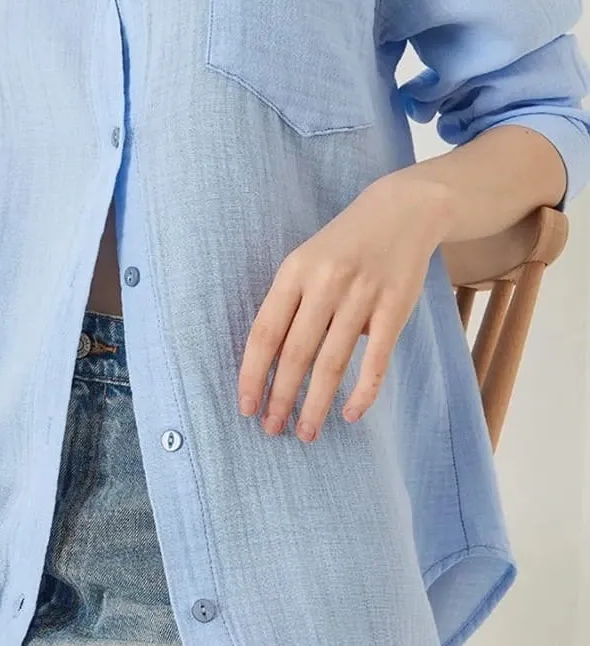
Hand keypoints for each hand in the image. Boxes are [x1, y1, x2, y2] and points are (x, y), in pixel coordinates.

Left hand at [237, 173, 450, 441]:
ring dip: (316, 404)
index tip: (246, 406)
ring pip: (332, 362)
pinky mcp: (395, 308)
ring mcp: (361, 296)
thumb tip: (270, 363)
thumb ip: (289, 304)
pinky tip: (350, 414)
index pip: (265, 332)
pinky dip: (363, 392)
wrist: (400, 212)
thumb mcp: (305, 261)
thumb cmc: (343, 244)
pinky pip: (376, 360)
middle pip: (295, 353)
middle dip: (281, 397)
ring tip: (305, 432)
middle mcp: (325, 284)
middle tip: (272, 429)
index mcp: (294, 272)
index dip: (252, 373)